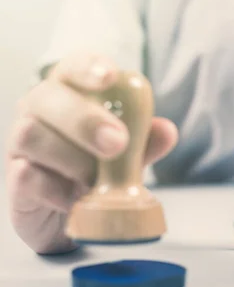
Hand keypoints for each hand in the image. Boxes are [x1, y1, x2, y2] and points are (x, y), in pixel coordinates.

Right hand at [6, 54, 177, 254]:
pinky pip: (27, 176)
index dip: (89, 67)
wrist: (70, 219)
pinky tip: (76, 200)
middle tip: (118, 143)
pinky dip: (57, 189)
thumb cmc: (99, 172)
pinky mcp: (14, 181)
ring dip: (72, 158)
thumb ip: (146, 143)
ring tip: (96, 181)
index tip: (111, 77)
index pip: (73, 67)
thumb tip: (167, 131)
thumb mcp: (129, 157)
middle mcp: (40, 111)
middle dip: (85, 119)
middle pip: (48, 97)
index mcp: (71, 93)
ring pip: (32, 134)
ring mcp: (21, 145)